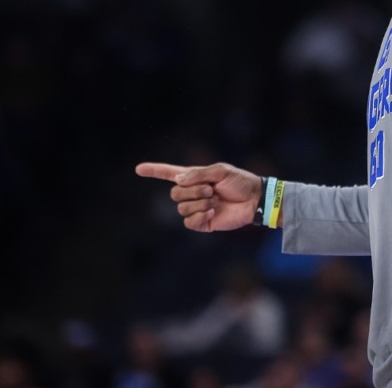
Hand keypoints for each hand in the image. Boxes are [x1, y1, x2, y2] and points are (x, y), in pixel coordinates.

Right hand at [135, 162, 261, 231]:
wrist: (254, 199)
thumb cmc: (240, 182)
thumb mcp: (220, 171)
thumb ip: (198, 174)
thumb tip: (177, 181)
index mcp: (195, 178)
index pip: (169, 174)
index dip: (154, 171)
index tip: (138, 169)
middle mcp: (192, 193)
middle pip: (174, 193)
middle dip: (193, 191)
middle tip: (211, 189)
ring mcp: (196, 208)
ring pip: (181, 208)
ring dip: (199, 203)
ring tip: (215, 200)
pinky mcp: (203, 223)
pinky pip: (189, 222)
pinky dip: (200, 215)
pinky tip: (213, 211)